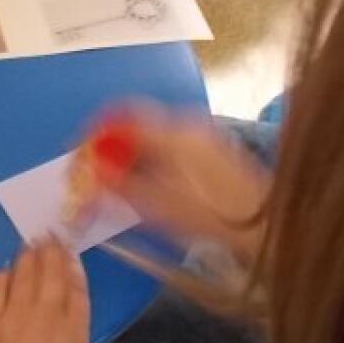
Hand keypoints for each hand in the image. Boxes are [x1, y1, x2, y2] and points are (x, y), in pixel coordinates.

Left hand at [0, 240, 94, 342]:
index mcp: (75, 338)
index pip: (77, 291)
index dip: (74, 268)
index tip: (71, 251)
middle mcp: (47, 322)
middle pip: (50, 276)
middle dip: (50, 252)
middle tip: (49, 234)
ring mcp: (13, 322)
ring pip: (23, 278)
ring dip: (27, 257)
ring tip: (30, 242)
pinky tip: (3, 270)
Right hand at [75, 106, 270, 260]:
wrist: (265, 226)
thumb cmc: (210, 217)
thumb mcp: (154, 206)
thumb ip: (116, 185)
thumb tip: (88, 172)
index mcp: (169, 132)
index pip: (117, 117)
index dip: (92, 135)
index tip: (79, 158)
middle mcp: (186, 124)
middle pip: (133, 127)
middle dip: (108, 151)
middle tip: (94, 179)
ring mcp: (202, 135)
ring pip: (151, 138)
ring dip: (129, 158)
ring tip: (119, 188)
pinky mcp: (212, 149)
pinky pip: (169, 146)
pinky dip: (150, 161)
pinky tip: (149, 187)